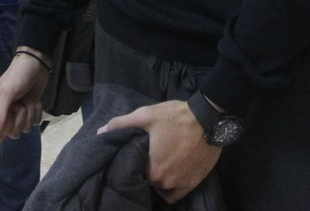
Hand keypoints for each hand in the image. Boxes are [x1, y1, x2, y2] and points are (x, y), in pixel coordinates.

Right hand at [0, 51, 49, 141]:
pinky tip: (35, 100)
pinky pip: (35, 122)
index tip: (11, 113)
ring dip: (30, 112)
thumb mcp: (7, 93)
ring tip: (28, 98)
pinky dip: (37, 111)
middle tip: (21, 103)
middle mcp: (4, 113)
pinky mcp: (29, 111)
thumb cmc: (18, 75)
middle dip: (21, 118)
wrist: (36, 63)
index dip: (7, 127)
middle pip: (13, 133)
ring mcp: (18, 113)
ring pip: (25, 128)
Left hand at [100, 99, 220, 203]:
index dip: (136, 161)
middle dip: (148, 169)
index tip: (140, 152)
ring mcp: (181, 185)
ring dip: (160, 179)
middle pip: (149, 180)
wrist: (209, 119)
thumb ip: (121, 124)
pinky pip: (177, 195)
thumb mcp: (146, 115)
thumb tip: (100, 132)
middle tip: (152, 154)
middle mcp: (165, 183)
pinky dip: (172, 187)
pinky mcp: (194, 184)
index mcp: (151, 170)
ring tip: (162, 163)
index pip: (136, 171)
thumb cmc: (175, 117)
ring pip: (162, 188)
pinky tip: (172, 173)